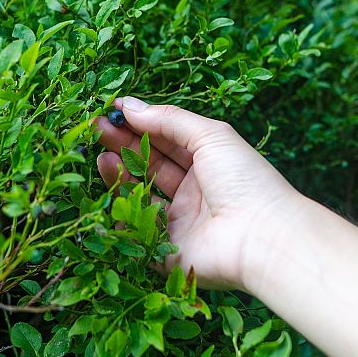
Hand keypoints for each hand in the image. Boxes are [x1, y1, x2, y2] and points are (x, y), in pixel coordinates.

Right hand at [95, 96, 306, 290]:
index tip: (113, 111)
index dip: (140, 124)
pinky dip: (122, 212)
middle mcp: (192, 192)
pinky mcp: (166, 251)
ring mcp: (179, 222)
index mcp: (207, 163)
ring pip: (140, 194)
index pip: (166, 139)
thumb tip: (129, 105)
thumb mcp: (210, 136)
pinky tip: (110, 189)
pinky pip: (137, 231)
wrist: (262, 237)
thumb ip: (168, 120)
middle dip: (123, 145)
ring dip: (119, 173)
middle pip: (149, 164)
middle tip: (96, 128)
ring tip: (102, 156)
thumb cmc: (244, 180)